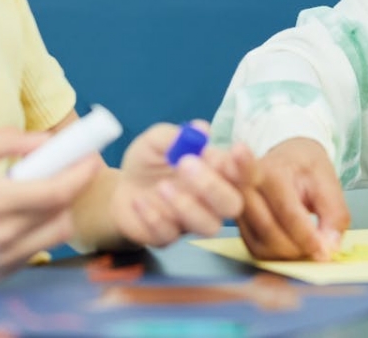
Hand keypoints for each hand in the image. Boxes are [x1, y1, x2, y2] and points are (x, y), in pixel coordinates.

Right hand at [0, 128, 100, 277]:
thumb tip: (47, 141)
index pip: (59, 190)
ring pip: (54, 234)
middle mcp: (2, 237)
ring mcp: (1, 260)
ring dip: (58, 210)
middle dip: (72, 189)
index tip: (94, 155)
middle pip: (65, 214)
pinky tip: (16, 213)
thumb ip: (9, 141)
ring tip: (37, 191)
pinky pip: (35, 248)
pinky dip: (37, 229)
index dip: (83, 171)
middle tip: (65, 169)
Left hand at [111, 121, 256, 245]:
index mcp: (217, 173)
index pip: (243, 173)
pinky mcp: (168, 238)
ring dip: (187, 206)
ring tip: (162, 187)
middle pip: (232, 204)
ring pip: (209, 226)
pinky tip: (139, 201)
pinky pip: (169, 234)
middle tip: (186, 164)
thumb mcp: (157, 140)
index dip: (245, 165)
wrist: (122, 188)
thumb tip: (201, 129)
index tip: (236, 150)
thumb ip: (177, 135)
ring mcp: (192, 222)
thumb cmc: (149, 161)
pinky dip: (154, 217)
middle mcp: (212, 201)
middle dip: (213, 186)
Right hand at [236, 137, 348, 260]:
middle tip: (321, 248)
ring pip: (262, 245)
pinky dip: (278, 255)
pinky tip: (293, 244)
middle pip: (270, 231)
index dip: (306, 235)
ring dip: (290, 254)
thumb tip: (329, 248)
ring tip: (308, 243)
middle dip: (299, 247)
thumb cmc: (307, 169)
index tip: (325, 251)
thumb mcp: (329, 182)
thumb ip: (334, 214)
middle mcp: (246, 188)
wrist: (287, 157)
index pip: (286, 211)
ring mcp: (238, 207)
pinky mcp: (239, 224)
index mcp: (271, 171)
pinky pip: (257, 250)